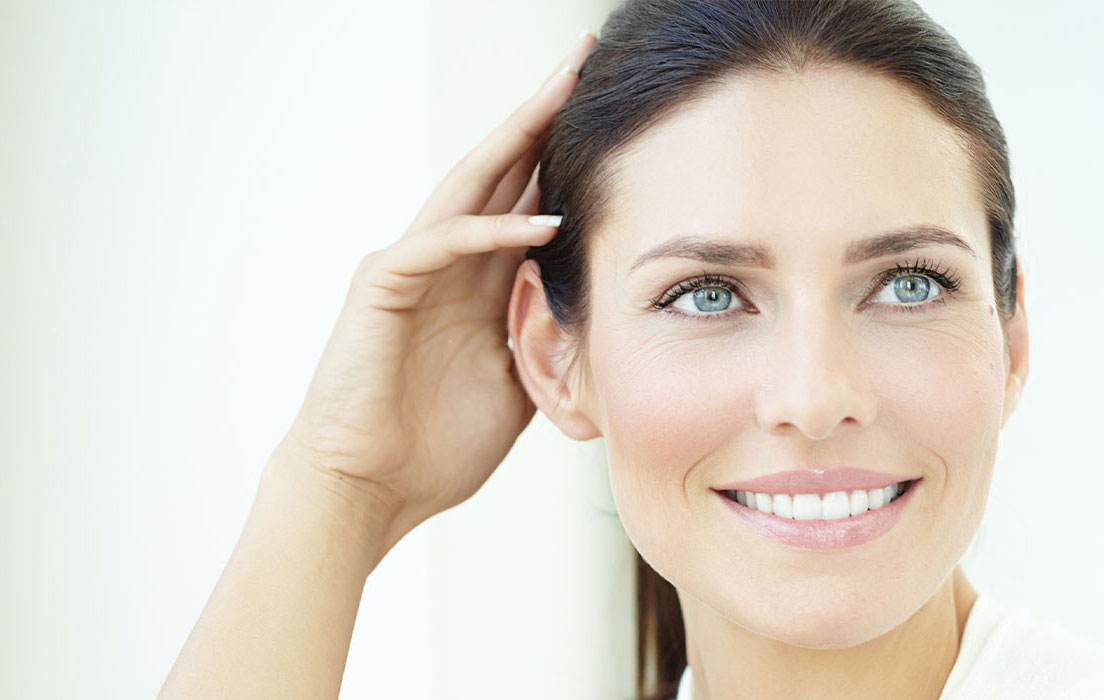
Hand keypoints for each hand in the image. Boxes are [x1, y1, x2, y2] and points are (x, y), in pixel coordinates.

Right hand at [272, 32, 597, 550]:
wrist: (369, 489)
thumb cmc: (435, 446)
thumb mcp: (519, 386)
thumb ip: (550, 341)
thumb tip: (602, 324)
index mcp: (478, 280)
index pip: (527, 195)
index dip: (564, 151)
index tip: (612, 111)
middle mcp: (445, 260)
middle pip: (500, 168)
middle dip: (541, 113)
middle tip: (582, 58)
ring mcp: (411, 268)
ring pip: (468, 185)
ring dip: (516, 138)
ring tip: (561, 92)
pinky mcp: (382, 288)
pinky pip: (441, 244)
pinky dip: (492, 231)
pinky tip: (542, 222)